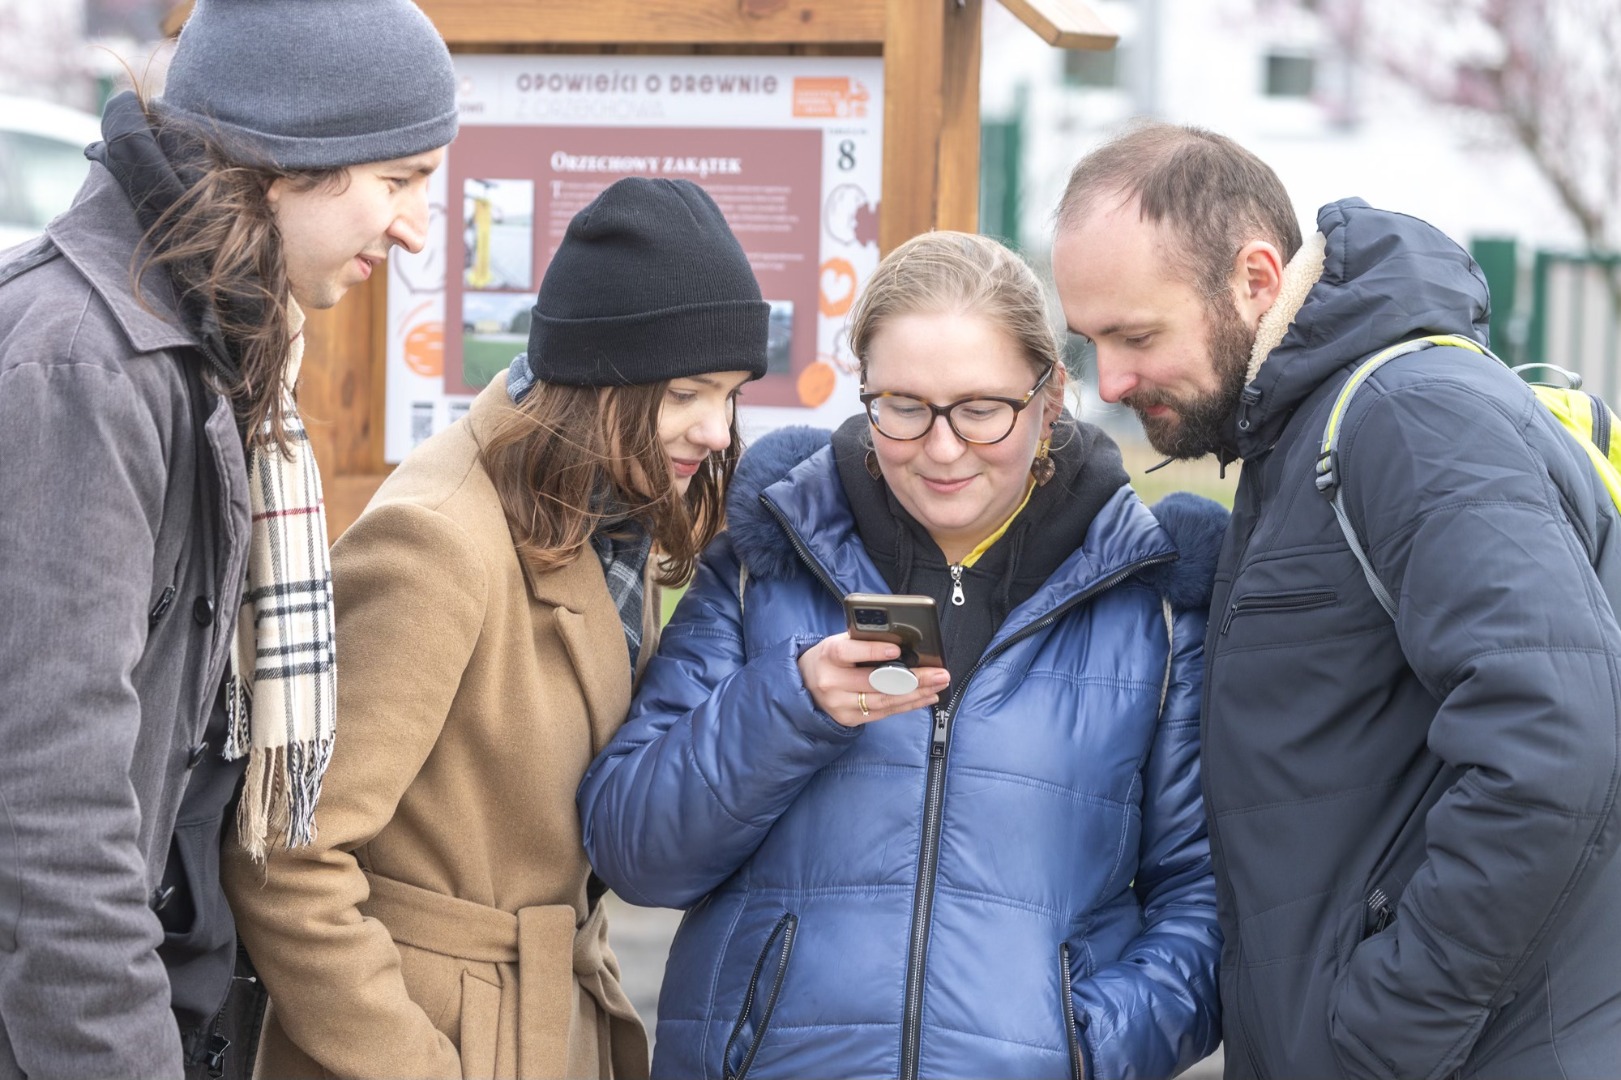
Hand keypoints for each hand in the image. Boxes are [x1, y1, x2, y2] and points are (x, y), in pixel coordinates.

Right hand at [797, 633, 948, 727]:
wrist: (805, 685)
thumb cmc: (831, 659)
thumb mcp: (839, 642)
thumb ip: (864, 641)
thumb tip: (904, 643)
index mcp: (829, 655)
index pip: (848, 652)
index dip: (872, 651)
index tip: (896, 650)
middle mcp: (831, 682)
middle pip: (875, 681)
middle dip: (912, 678)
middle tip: (939, 673)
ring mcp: (839, 704)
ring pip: (883, 701)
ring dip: (916, 694)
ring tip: (938, 686)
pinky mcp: (848, 719)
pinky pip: (883, 713)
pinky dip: (908, 705)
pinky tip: (926, 697)